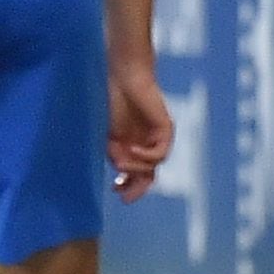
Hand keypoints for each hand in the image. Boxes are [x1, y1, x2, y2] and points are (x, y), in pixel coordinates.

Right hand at [107, 52, 172, 200]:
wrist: (122, 77)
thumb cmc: (111, 101)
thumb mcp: (108, 134)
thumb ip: (117, 154)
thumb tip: (122, 173)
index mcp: (132, 145)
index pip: (136, 174)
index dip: (127, 186)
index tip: (114, 190)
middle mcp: (147, 144)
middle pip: (148, 176)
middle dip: (136, 188)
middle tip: (123, 196)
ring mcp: (157, 138)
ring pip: (152, 167)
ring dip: (135, 167)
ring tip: (120, 159)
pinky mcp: (165, 130)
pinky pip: (160, 153)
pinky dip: (146, 156)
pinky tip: (132, 148)